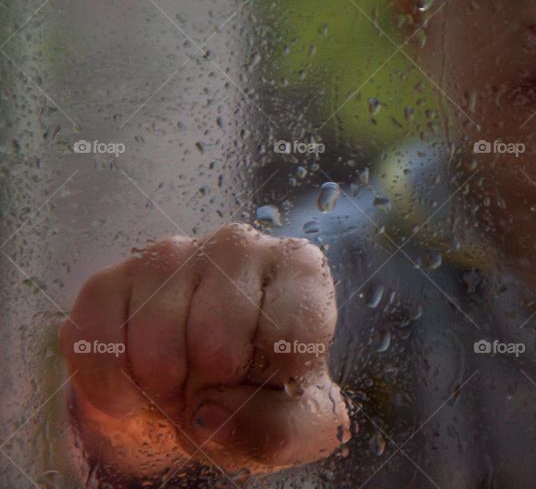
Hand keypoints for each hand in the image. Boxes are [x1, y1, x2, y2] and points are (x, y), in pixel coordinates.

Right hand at [59, 223, 349, 474]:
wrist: (203, 390)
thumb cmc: (266, 392)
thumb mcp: (300, 422)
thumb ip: (276, 427)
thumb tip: (209, 413)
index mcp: (300, 270)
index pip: (290, 329)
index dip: (271, 380)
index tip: (270, 383)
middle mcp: (238, 246)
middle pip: (217, 342)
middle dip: (209, 391)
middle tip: (214, 392)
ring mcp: (172, 255)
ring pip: (155, 343)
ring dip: (162, 391)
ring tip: (180, 386)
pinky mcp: (111, 278)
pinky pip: (96, 344)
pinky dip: (110, 388)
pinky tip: (132, 392)